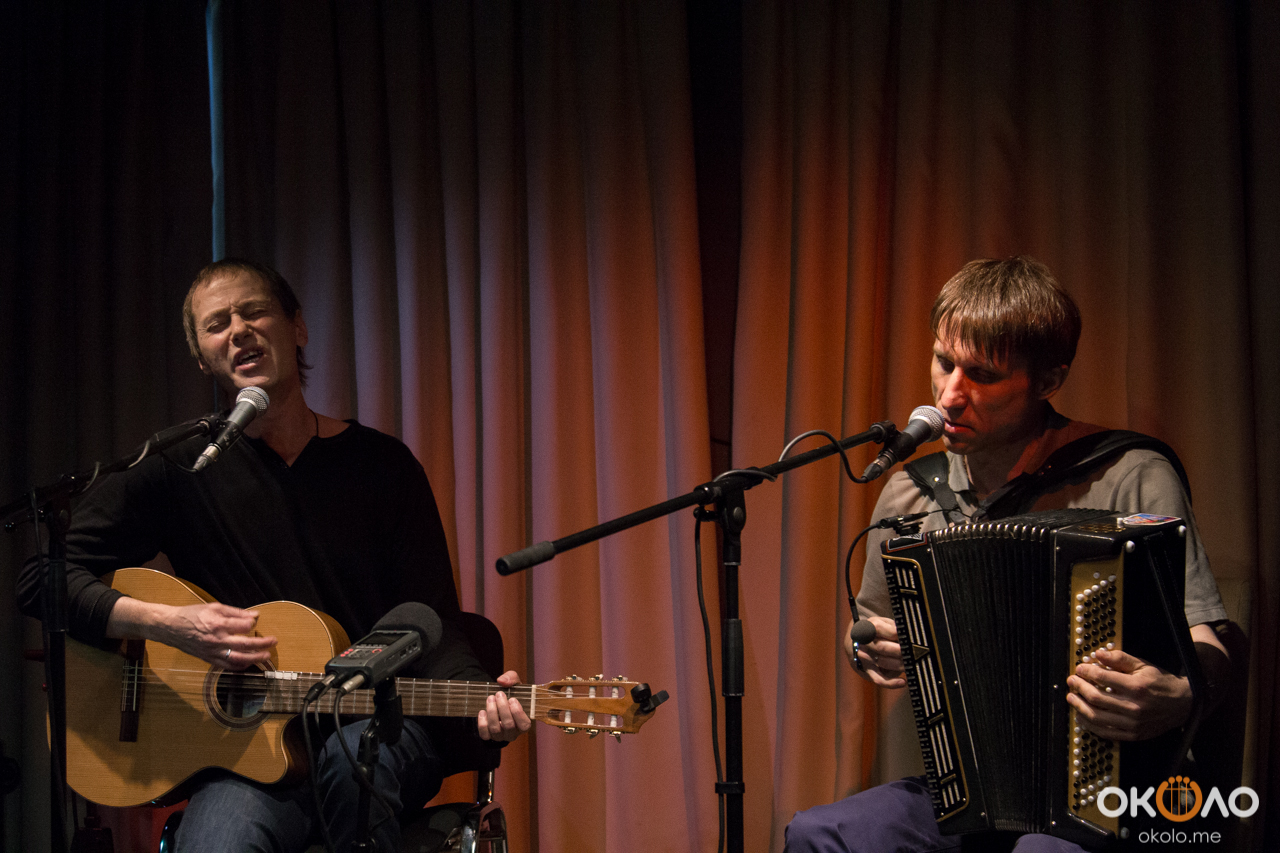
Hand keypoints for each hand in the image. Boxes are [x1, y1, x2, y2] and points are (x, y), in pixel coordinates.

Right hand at [110, 597, 275, 669]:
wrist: (170, 627)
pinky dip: (239, 666)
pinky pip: (227, 666)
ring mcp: (212, 652)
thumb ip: (236, 612)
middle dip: (262, 644)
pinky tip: (248, 663)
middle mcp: (217, 640)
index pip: (244, 626)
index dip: (252, 623)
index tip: (255, 621)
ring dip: (254, 658)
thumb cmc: (192, 614)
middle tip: (273, 641)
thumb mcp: (214, 607)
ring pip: (238, 659)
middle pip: (245, 644)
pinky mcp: (208, 659)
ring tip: (265, 656)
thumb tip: (255, 615)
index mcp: (218, 624)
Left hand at [477, 670, 531, 741]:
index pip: (524, 725)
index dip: (518, 713)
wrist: (498, 701)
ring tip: (490, 698)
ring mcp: (501, 736)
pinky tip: (482, 711)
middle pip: (509, 725)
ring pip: (496, 729)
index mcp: (524, 723)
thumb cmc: (511, 694)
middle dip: (502, 708)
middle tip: (499, 694)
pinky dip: (482, 723)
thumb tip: (502, 681)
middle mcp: (513, 733)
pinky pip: (484, 734)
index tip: (512, 699)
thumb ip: (512, 678)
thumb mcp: (515, 684)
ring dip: (492, 712)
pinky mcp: (489, 736)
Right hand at [844, 615, 906, 688]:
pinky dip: (891, 683)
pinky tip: (903, 682)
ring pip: (882, 662)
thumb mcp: (884, 624)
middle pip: (881, 647)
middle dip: (899, 650)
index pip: (879, 628)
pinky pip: (879, 679)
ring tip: (911, 663)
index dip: (894, 633)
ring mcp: (864, 658)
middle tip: (914, 651)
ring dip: (899, 664)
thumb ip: (892, 628)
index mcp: (866, 628)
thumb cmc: (878, 633)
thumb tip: (906, 636)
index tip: (906, 636)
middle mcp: (862, 643)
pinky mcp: (867, 672)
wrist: (858, 644)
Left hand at [1066, 648, 1191, 740]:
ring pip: (1097, 717)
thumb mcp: (1143, 665)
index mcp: (1137, 687)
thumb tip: (1097, 654)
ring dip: (1079, 707)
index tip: (1079, 668)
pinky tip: (1082, 715)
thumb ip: (1120, 658)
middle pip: (1096, 698)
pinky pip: (1105, 732)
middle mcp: (1134, 707)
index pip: (1102, 678)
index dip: (1086, 671)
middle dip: (1079, 688)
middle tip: (1072, 681)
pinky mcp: (1133, 735)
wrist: (1184, 704)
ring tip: (1072, 697)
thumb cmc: (1162, 683)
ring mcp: (1133, 724)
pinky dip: (1089, 725)